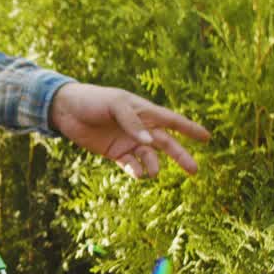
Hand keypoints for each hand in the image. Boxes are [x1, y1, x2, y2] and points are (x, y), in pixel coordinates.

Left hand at [49, 82, 210, 177]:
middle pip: (167, 144)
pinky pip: (132, 165)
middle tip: (195, 171)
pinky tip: (137, 172)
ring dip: (154, 166)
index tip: (207, 138)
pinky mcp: (115, 153)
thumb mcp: (114, 105)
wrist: (66, 110)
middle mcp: (141, 128)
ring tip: (153, 173)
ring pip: (150, 157)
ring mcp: (129, 141)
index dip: (190, 129)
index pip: (172, 121)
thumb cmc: (93, 100)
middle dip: (181, 156)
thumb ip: (132, 122)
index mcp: (145, 112)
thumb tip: (148, 142)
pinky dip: (136, 170)